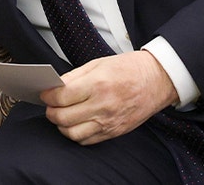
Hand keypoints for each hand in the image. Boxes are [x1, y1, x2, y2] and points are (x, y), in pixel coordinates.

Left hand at [40, 50, 178, 144]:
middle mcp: (103, 106)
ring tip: (61, 115)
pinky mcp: (115, 132)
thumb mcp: (98, 63)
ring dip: (61, 126)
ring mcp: (109, 122)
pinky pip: (87, 140)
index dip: (48, 96)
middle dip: (51, 112)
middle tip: (50, 105)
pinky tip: (75, 124)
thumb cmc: (129, 68)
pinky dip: (76, 134)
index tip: (44, 93)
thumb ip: (74, 76)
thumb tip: (55, 86)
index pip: (61, 97)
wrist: (158, 80)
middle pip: (63, 117)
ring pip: (73, 133)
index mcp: (98, 85)